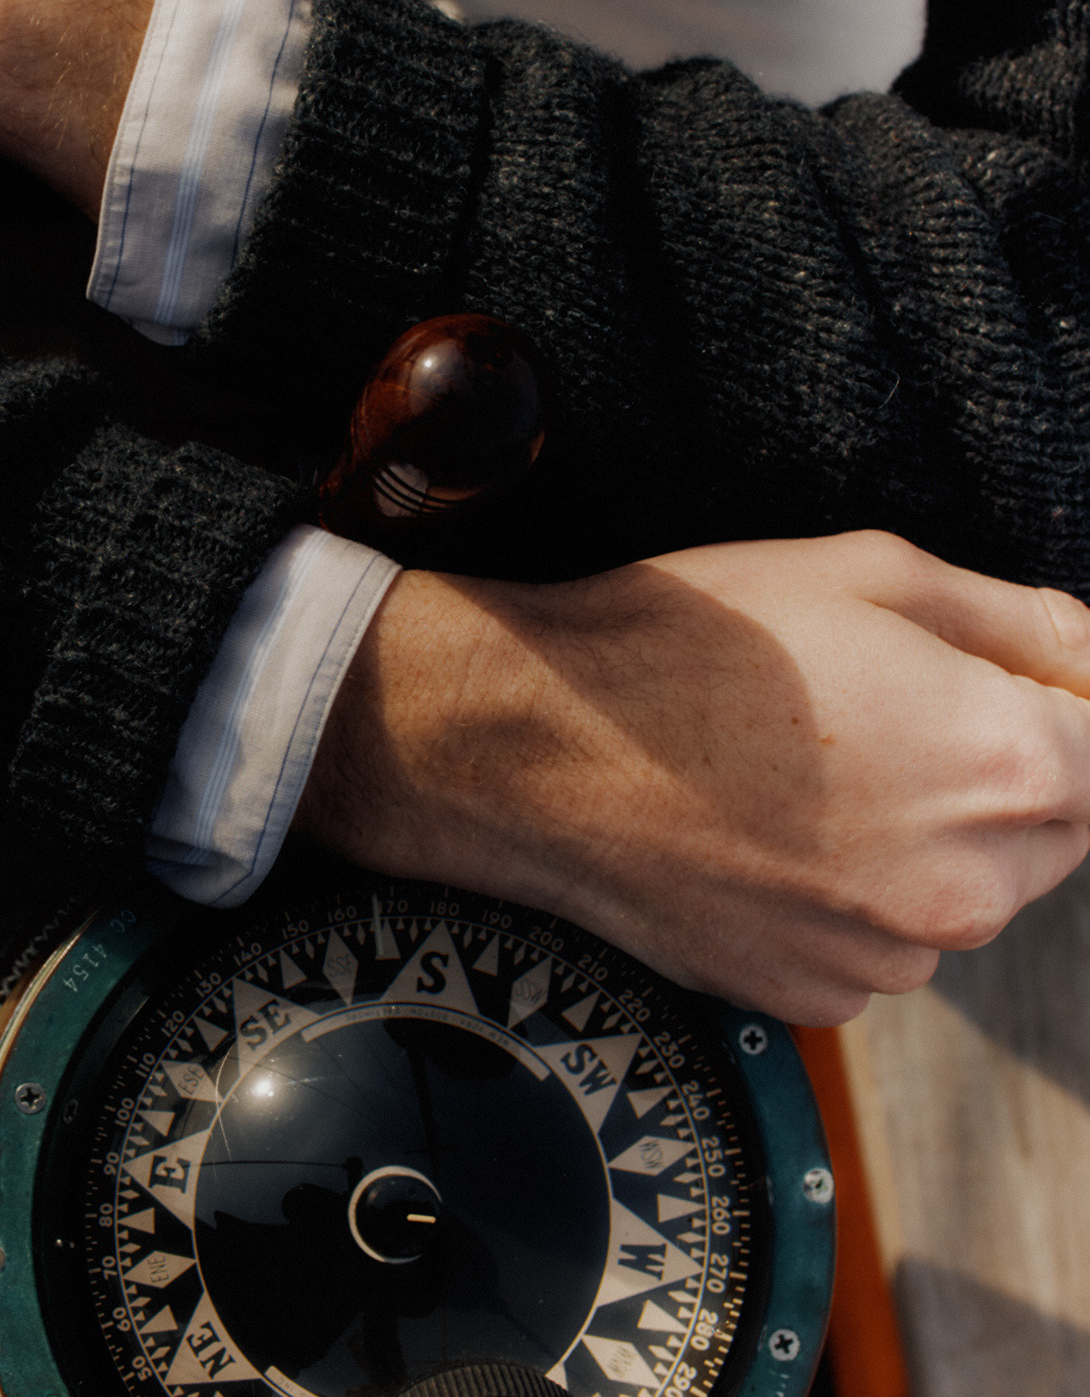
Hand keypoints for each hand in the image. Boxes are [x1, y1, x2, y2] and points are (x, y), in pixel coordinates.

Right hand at [295, 531, 1089, 1023]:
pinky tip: (764, 834)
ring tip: (800, 772)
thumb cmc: (687, 643)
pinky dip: (850, 897)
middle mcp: (972, 886)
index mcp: (1010, 766)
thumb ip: (1024, 621)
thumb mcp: (867, 573)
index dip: (1064, 706)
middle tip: (872, 709)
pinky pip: (882, 943)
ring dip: (923, 839)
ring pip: (965, 891)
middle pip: (1056, 829)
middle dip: (999, 769)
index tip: (990, 684)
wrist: (533, 748)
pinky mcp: (817, 997)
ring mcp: (891, 957)